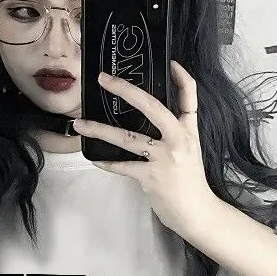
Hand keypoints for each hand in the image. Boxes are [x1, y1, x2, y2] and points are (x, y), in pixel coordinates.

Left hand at [71, 61, 217, 237]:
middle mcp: (178, 140)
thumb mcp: (190, 152)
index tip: (169, 62)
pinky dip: (107, 163)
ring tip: (79, 124)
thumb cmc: (190, 183)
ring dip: (100, 130)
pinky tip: (94, 158)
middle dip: (126, 90)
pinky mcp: (151, 177)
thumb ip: (173, 135)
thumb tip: (148, 122)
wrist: (197, 213)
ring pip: (127, 138)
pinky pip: (122, 166)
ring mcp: (164, 158)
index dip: (181, 78)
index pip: (190, 98)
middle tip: (104, 79)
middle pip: (152, 106)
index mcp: (189, 132)